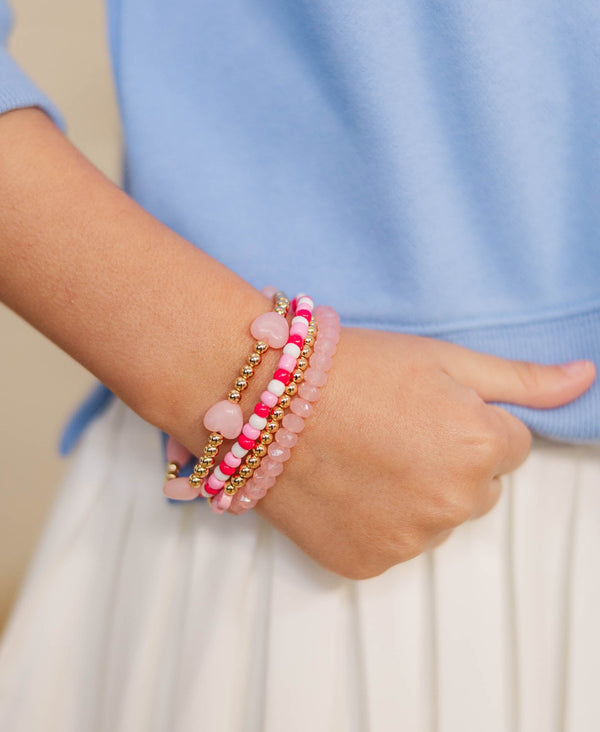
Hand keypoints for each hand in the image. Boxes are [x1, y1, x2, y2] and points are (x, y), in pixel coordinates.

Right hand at [257, 327, 594, 578]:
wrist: (266, 396)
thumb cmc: (355, 367)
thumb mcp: (444, 358)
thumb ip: (523, 379)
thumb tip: (586, 377)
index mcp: (482, 449)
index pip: (510, 446)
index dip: (467, 420)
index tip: (422, 405)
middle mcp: (455, 505)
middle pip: (478, 488)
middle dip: (448, 460)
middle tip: (392, 427)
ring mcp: (410, 541)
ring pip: (436, 519)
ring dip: (414, 494)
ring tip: (365, 454)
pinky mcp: (368, 564)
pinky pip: (395, 545)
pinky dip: (378, 522)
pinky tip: (348, 485)